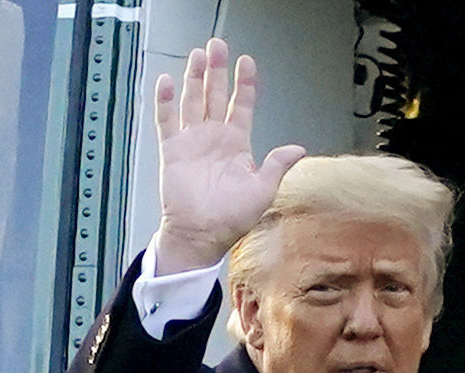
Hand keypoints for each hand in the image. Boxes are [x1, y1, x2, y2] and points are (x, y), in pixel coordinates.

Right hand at [148, 38, 304, 274]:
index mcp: (237, 144)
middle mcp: (214, 138)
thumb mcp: (262, 191)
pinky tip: (168, 82)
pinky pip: (167, 120)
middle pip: (215, 95)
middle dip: (217, 70)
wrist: (201, 235)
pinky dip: (166, 101)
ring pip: (192, 101)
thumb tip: (298, 149)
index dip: (244, 83)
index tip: (247, 62)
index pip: (241, 105)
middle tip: (217, 46)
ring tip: (197, 56)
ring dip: (194, 78)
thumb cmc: (231, 218)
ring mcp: (192, 141)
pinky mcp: (172, 150)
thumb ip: (277, 165)